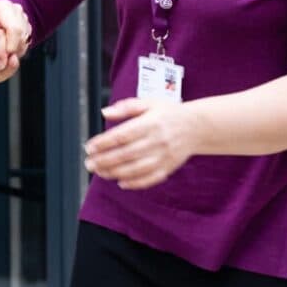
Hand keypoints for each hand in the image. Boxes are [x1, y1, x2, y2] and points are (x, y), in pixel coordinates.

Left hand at [83, 98, 197, 189]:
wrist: (197, 126)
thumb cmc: (169, 113)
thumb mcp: (149, 103)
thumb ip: (126, 107)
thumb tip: (105, 112)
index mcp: (150, 123)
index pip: (122, 135)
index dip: (103, 143)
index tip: (89, 147)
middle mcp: (157, 140)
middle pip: (126, 154)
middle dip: (104, 160)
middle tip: (89, 163)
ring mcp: (164, 156)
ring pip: (136, 168)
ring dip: (115, 172)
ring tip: (100, 172)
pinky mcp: (169, 167)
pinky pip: (150, 178)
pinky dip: (135, 183)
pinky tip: (121, 182)